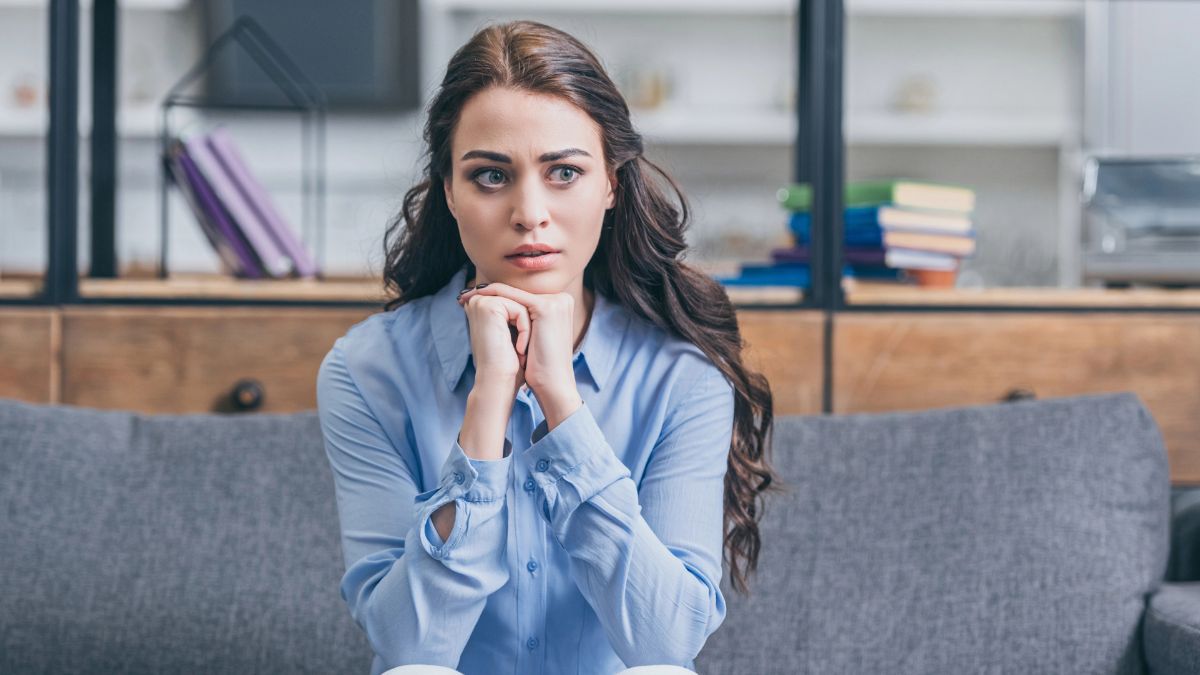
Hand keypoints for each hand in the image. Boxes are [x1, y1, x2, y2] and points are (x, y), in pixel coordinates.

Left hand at [458, 282, 582, 426]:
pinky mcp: (546, 308)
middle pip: (517, 291)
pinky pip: (514, 299)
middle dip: (489, 292)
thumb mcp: (531, 335)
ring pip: (514, 293)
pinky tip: (478, 298)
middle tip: (464, 294)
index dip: (497, 296)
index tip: (474, 297)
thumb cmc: (539, 364)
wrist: (552, 383)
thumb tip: (496, 306)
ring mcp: (556, 301)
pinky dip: (495, 299)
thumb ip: (519, 318)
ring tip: (466, 296)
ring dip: (488, 293)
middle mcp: (561, 299)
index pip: (522, 296)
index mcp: (559, 304)